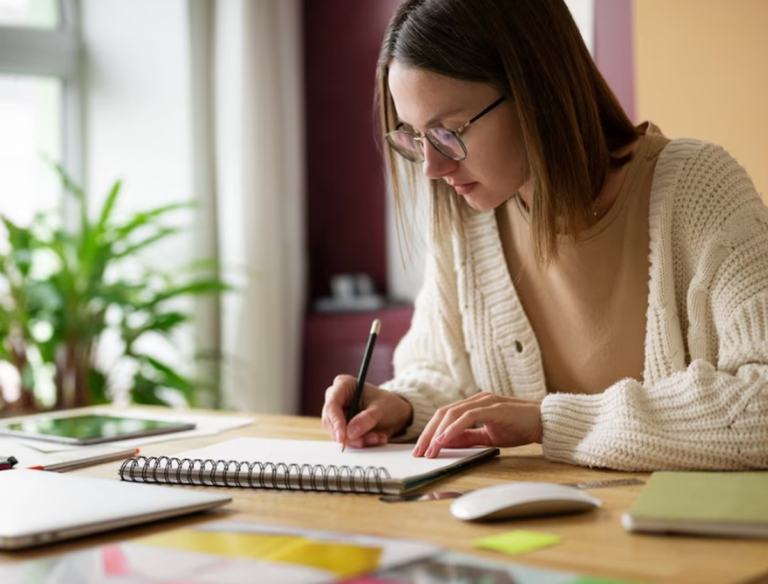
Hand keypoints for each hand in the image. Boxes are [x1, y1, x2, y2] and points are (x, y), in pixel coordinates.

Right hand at [321, 375, 412, 447]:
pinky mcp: (342, 427)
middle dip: (348, 435)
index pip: (332, 404)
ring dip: (357, 440)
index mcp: (343, 385)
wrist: (395, 413)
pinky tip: (375, 437)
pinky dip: (361, 442)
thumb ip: (366, 419)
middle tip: (363, 441)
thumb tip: (350, 432)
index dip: (336, 421)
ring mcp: (337, 414)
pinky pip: (346, 439)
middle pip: (330, 421)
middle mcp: (336, 399)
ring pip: (337, 433)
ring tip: (377, 437)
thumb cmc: (387, 403)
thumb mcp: (381, 409)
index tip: (343, 436)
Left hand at [412, 392, 542, 457]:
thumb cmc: (520, 427)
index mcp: (474, 405)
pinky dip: (453, 428)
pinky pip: (467, 416)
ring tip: (429, 450)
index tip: (422, 450)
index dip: (430, 432)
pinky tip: (444, 440)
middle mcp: (476, 399)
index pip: (445, 416)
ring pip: (452, 413)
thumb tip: (445, 444)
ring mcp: (485, 401)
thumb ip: (468, 438)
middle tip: (419, 452)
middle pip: (443, 413)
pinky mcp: (494, 407)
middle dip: (428, 433)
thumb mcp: (489, 436)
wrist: (546, 422)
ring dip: (437, 433)